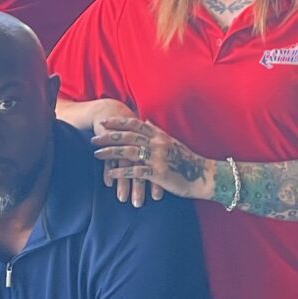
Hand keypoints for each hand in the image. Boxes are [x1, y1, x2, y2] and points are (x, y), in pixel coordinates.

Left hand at [90, 113, 215, 206]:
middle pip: (128, 136)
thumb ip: (157, 131)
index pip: (134, 124)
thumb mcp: (172, 142)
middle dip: (109, 136)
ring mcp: (157, 158)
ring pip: (129, 152)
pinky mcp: (158, 173)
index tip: (103, 122)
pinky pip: (136, 171)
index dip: (117, 122)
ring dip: (111, 153)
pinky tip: (110, 174)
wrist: (204, 176)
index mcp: (159, 135)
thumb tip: (146, 122)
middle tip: (93, 138)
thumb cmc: (187, 160)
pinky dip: (121, 172)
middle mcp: (157, 143)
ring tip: (96, 154)